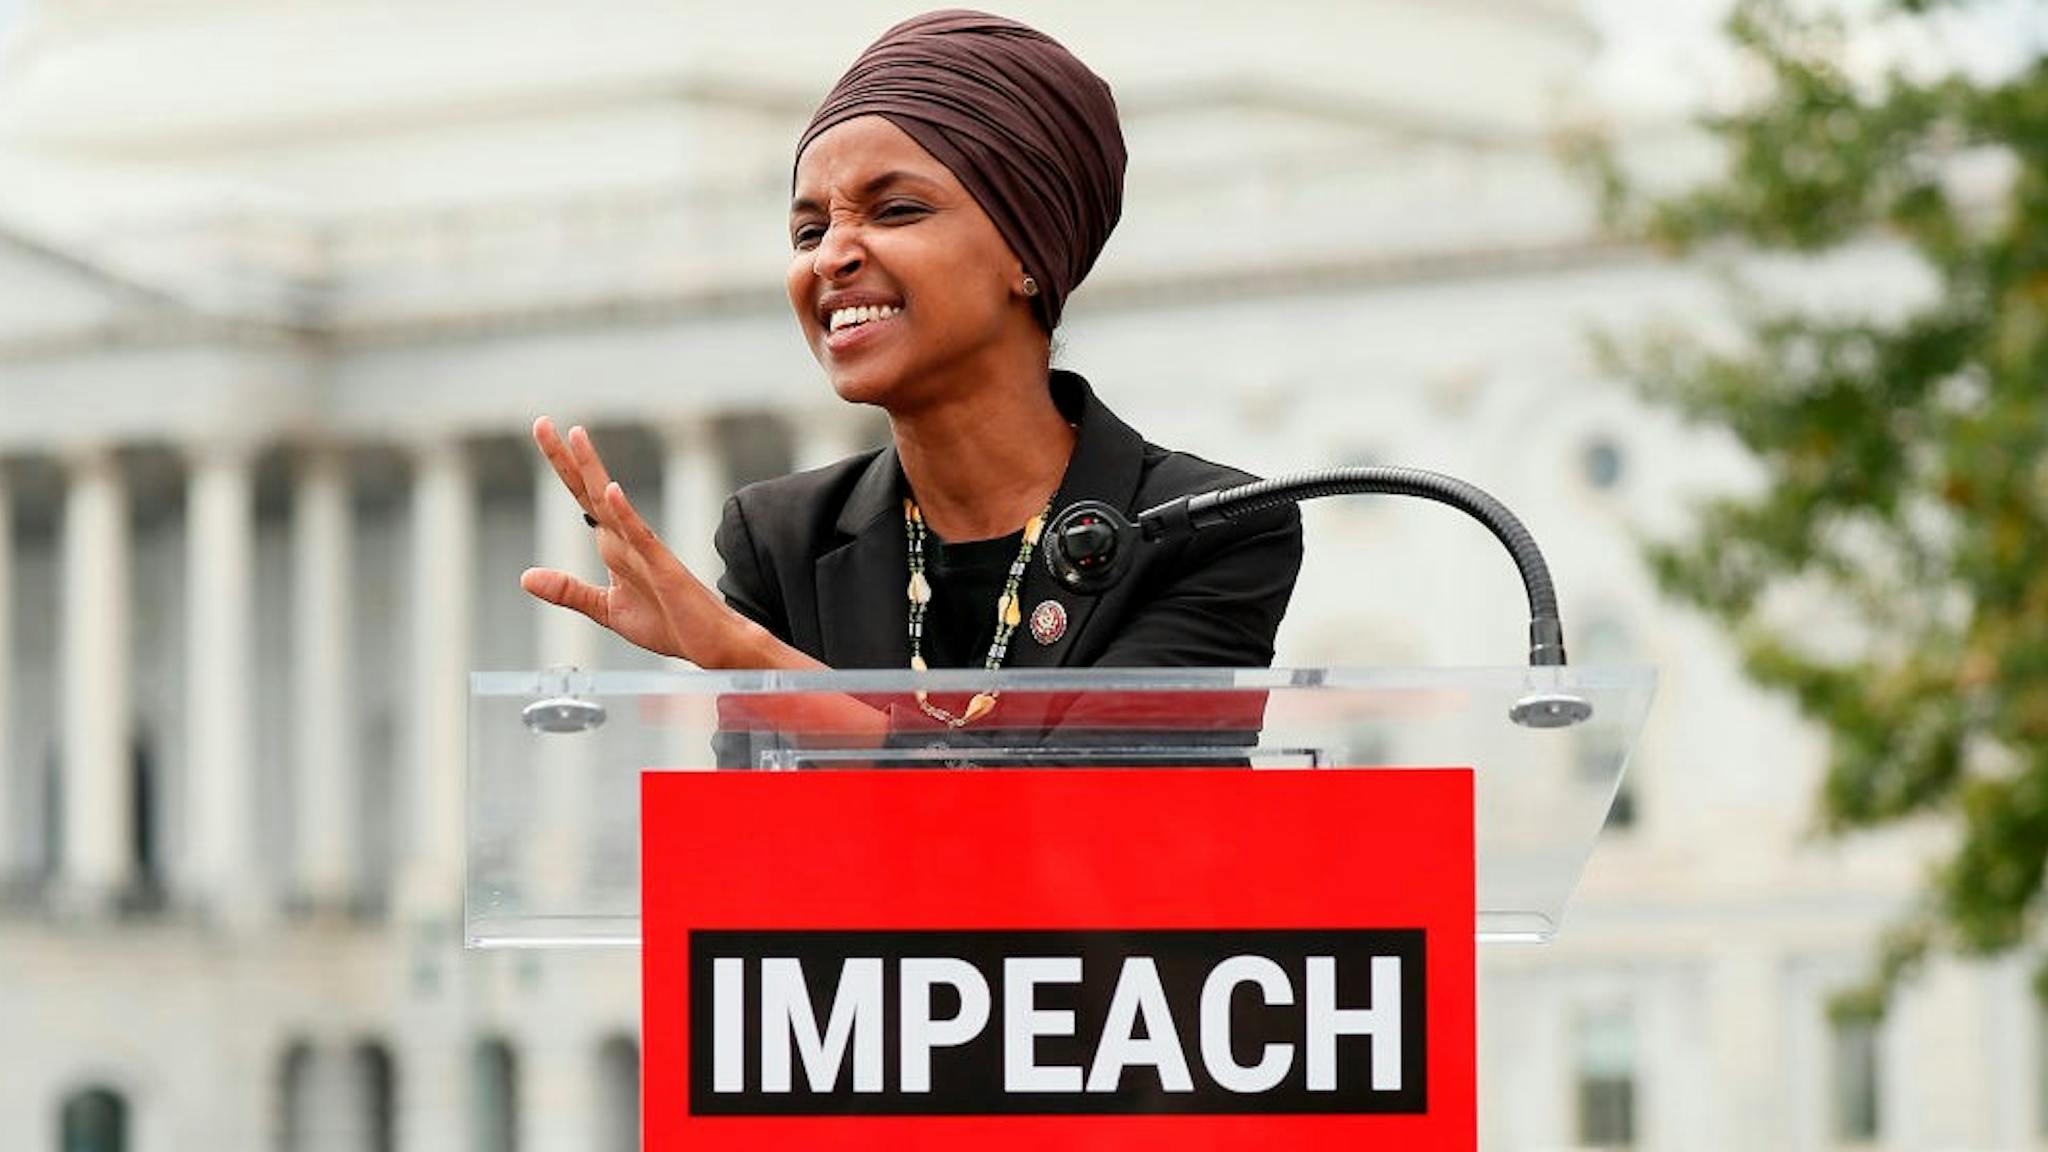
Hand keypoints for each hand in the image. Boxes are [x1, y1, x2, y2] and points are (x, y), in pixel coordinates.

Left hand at [520, 416, 736, 664]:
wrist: (709, 643)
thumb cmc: (666, 622)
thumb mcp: (605, 609)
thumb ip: (568, 591)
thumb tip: (526, 577)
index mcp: (614, 545)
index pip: (583, 497)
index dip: (563, 467)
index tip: (544, 431)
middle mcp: (627, 538)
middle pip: (590, 490)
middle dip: (565, 458)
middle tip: (541, 423)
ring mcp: (645, 549)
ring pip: (612, 503)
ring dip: (593, 470)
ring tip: (576, 436)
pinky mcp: (662, 566)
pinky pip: (641, 535)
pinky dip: (625, 512)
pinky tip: (611, 490)